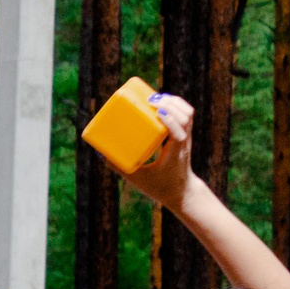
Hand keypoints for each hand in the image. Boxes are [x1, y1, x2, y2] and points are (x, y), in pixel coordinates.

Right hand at [122, 92, 195, 213]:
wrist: (181, 191)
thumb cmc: (159, 186)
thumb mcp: (137, 179)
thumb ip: (119, 167)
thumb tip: (101, 153)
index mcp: (175, 154)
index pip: (179, 134)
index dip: (171, 120)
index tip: (158, 111)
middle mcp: (184, 142)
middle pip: (186, 117)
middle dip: (171, 104)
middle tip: (151, 99)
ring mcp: (187, 137)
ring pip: (188, 113)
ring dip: (174, 101)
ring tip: (156, 97)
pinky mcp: (185, 134)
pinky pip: (186, 114)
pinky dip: (176, 104)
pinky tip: (162, 101)